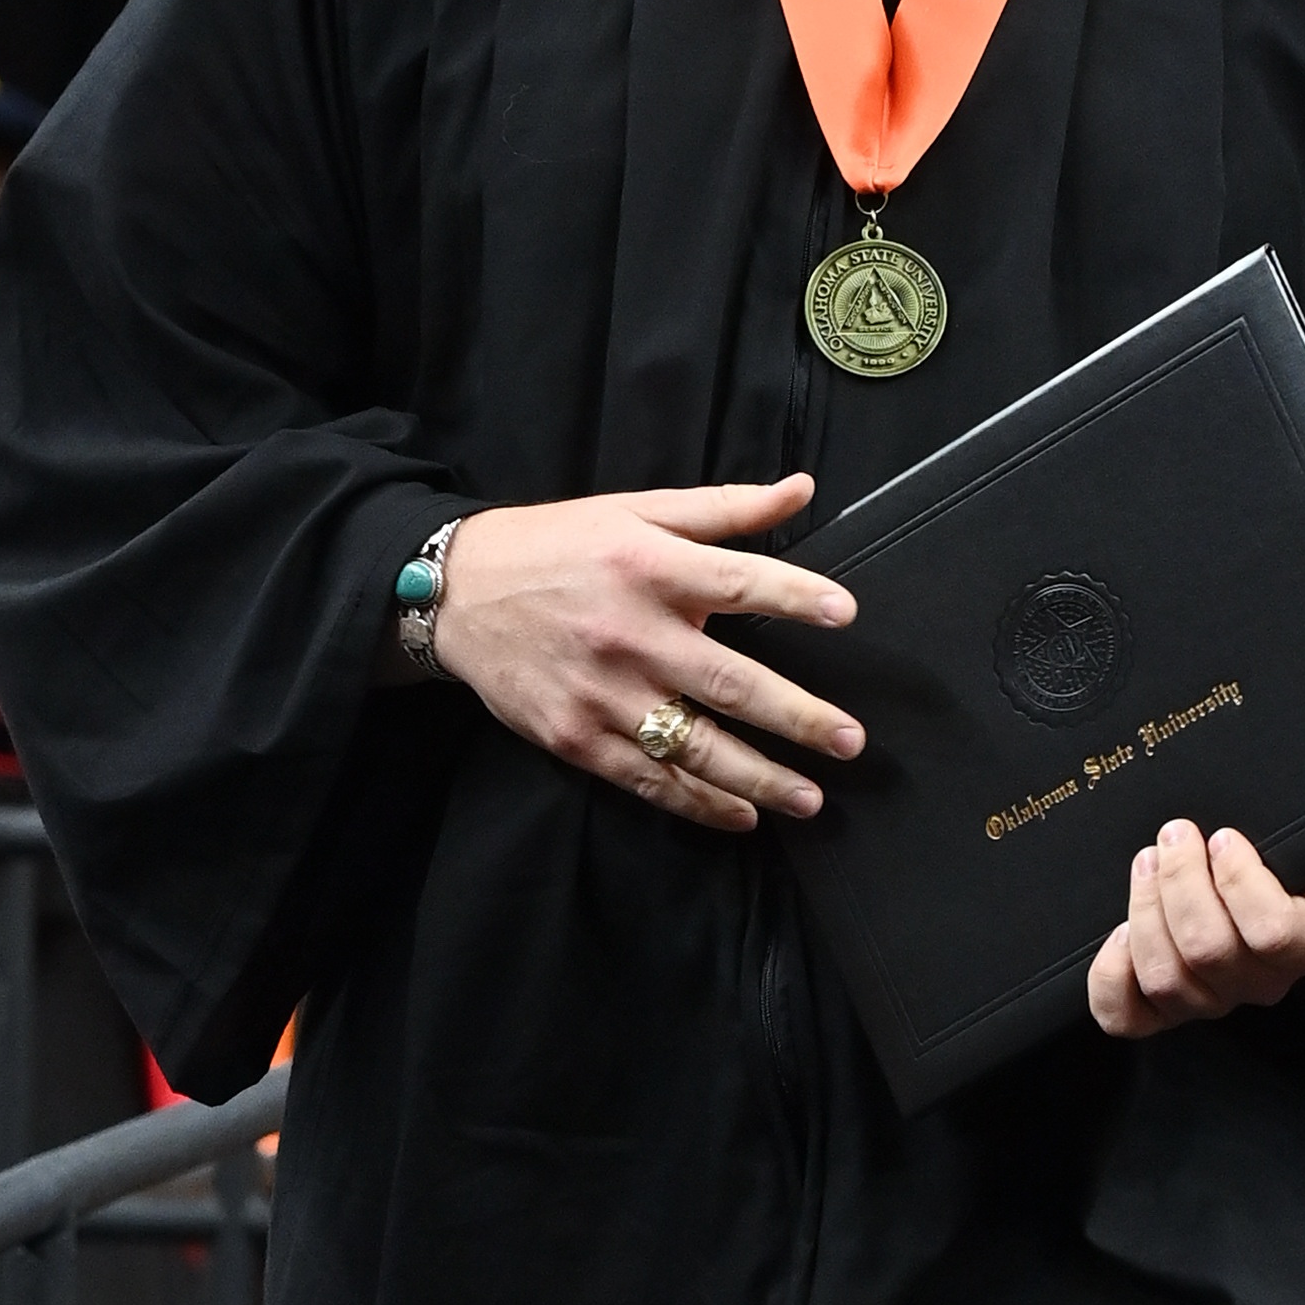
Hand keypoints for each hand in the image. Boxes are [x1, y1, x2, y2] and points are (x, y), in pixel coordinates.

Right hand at [430, 472, 861, 835]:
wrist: (453, 594)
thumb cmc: (556, 547)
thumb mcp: (635, 511)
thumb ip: (722, 509)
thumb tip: (802, 489)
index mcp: (648, 567)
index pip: (737, 582)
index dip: (794, 596)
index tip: (845, 615)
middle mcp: (629, 633)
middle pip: (729, 683)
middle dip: (798, 718)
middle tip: (851, 743)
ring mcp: (601, 693)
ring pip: (694, 747)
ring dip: (758, 778)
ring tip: (809, 799)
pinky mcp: (574, 737)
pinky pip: (647, 779)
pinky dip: (698, 803)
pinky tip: (740, 816)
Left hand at [1086, 817, 1304, 1036]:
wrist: (1261, 873)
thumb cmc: (1279, 850)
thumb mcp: (1299, 835)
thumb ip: (1283, 830)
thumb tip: (1233, 822)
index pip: (1274, 931)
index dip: (1239, 880)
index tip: (1224, 837)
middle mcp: (1266, 983)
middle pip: (1209, 950)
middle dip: (1180, 881)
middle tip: (1174, 835)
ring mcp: (1214, 1002)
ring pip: (1167, 979)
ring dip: (1144, 911)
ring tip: (1146, 864)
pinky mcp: (1165, 1013)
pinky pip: (1127, 1017)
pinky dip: (1111, 977)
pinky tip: (1117, 934)